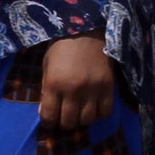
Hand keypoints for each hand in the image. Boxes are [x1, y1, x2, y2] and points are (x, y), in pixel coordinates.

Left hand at [21, 35, 116, 152]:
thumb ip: (46, 90)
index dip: (48, 122)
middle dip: (64, 123)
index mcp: (55, 83)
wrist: (87, 30)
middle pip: (69, 122)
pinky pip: (105, 112)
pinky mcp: (109, 87)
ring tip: (79, 112)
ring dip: (82, 120)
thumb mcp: (47, 67)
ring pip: (87, 120)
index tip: (50, 120)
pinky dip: (99, 114)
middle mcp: (74, 90)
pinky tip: (94, 107)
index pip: (49, 116)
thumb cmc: (62, 48)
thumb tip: (45, 113)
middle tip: (64, 117)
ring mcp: (93, 89)